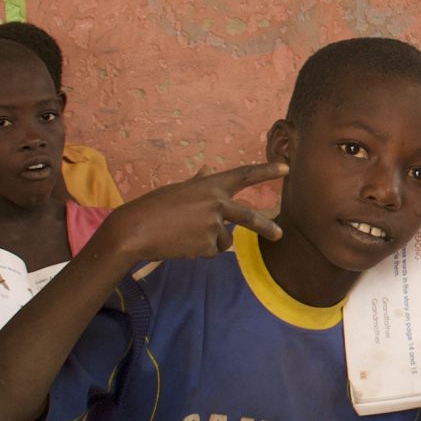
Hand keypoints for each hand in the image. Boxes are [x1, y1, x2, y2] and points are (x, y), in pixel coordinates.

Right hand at [88, 162, 285, 261]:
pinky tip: (181, 244)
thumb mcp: (178, 189)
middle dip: (266, 227)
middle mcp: (216, 203)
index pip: (243, 175)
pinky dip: (198, 251)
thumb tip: (205, 168)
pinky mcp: (206, 246)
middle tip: (279, 235)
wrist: (135, 230)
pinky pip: (210, 252)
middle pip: (248, 217)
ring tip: (184, 235)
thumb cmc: (153, 206)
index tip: (286, 169)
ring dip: (209, 242)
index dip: (265, 172)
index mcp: (210, 186)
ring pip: (223, 241)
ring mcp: (213, 225)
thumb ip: (198, 182)